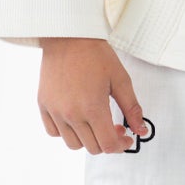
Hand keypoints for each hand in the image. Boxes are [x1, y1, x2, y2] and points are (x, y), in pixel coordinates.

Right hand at [36, 38, 145, 153]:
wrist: (68, 36)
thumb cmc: (95, 54)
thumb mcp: (121, 80)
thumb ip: (132, 108)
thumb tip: (141, 130)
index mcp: (93, 108)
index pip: (108, 145)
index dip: (121, 146)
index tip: (126, 138)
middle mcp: (71, 113)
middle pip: (92, 148)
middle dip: (108, 142)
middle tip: (115, 127)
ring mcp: (55, 111)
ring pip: (73, 144)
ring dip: (88, 139)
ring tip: (95, 123)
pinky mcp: (43, 105)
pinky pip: (53, 132)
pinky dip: (66, 132)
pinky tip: (76, 119)